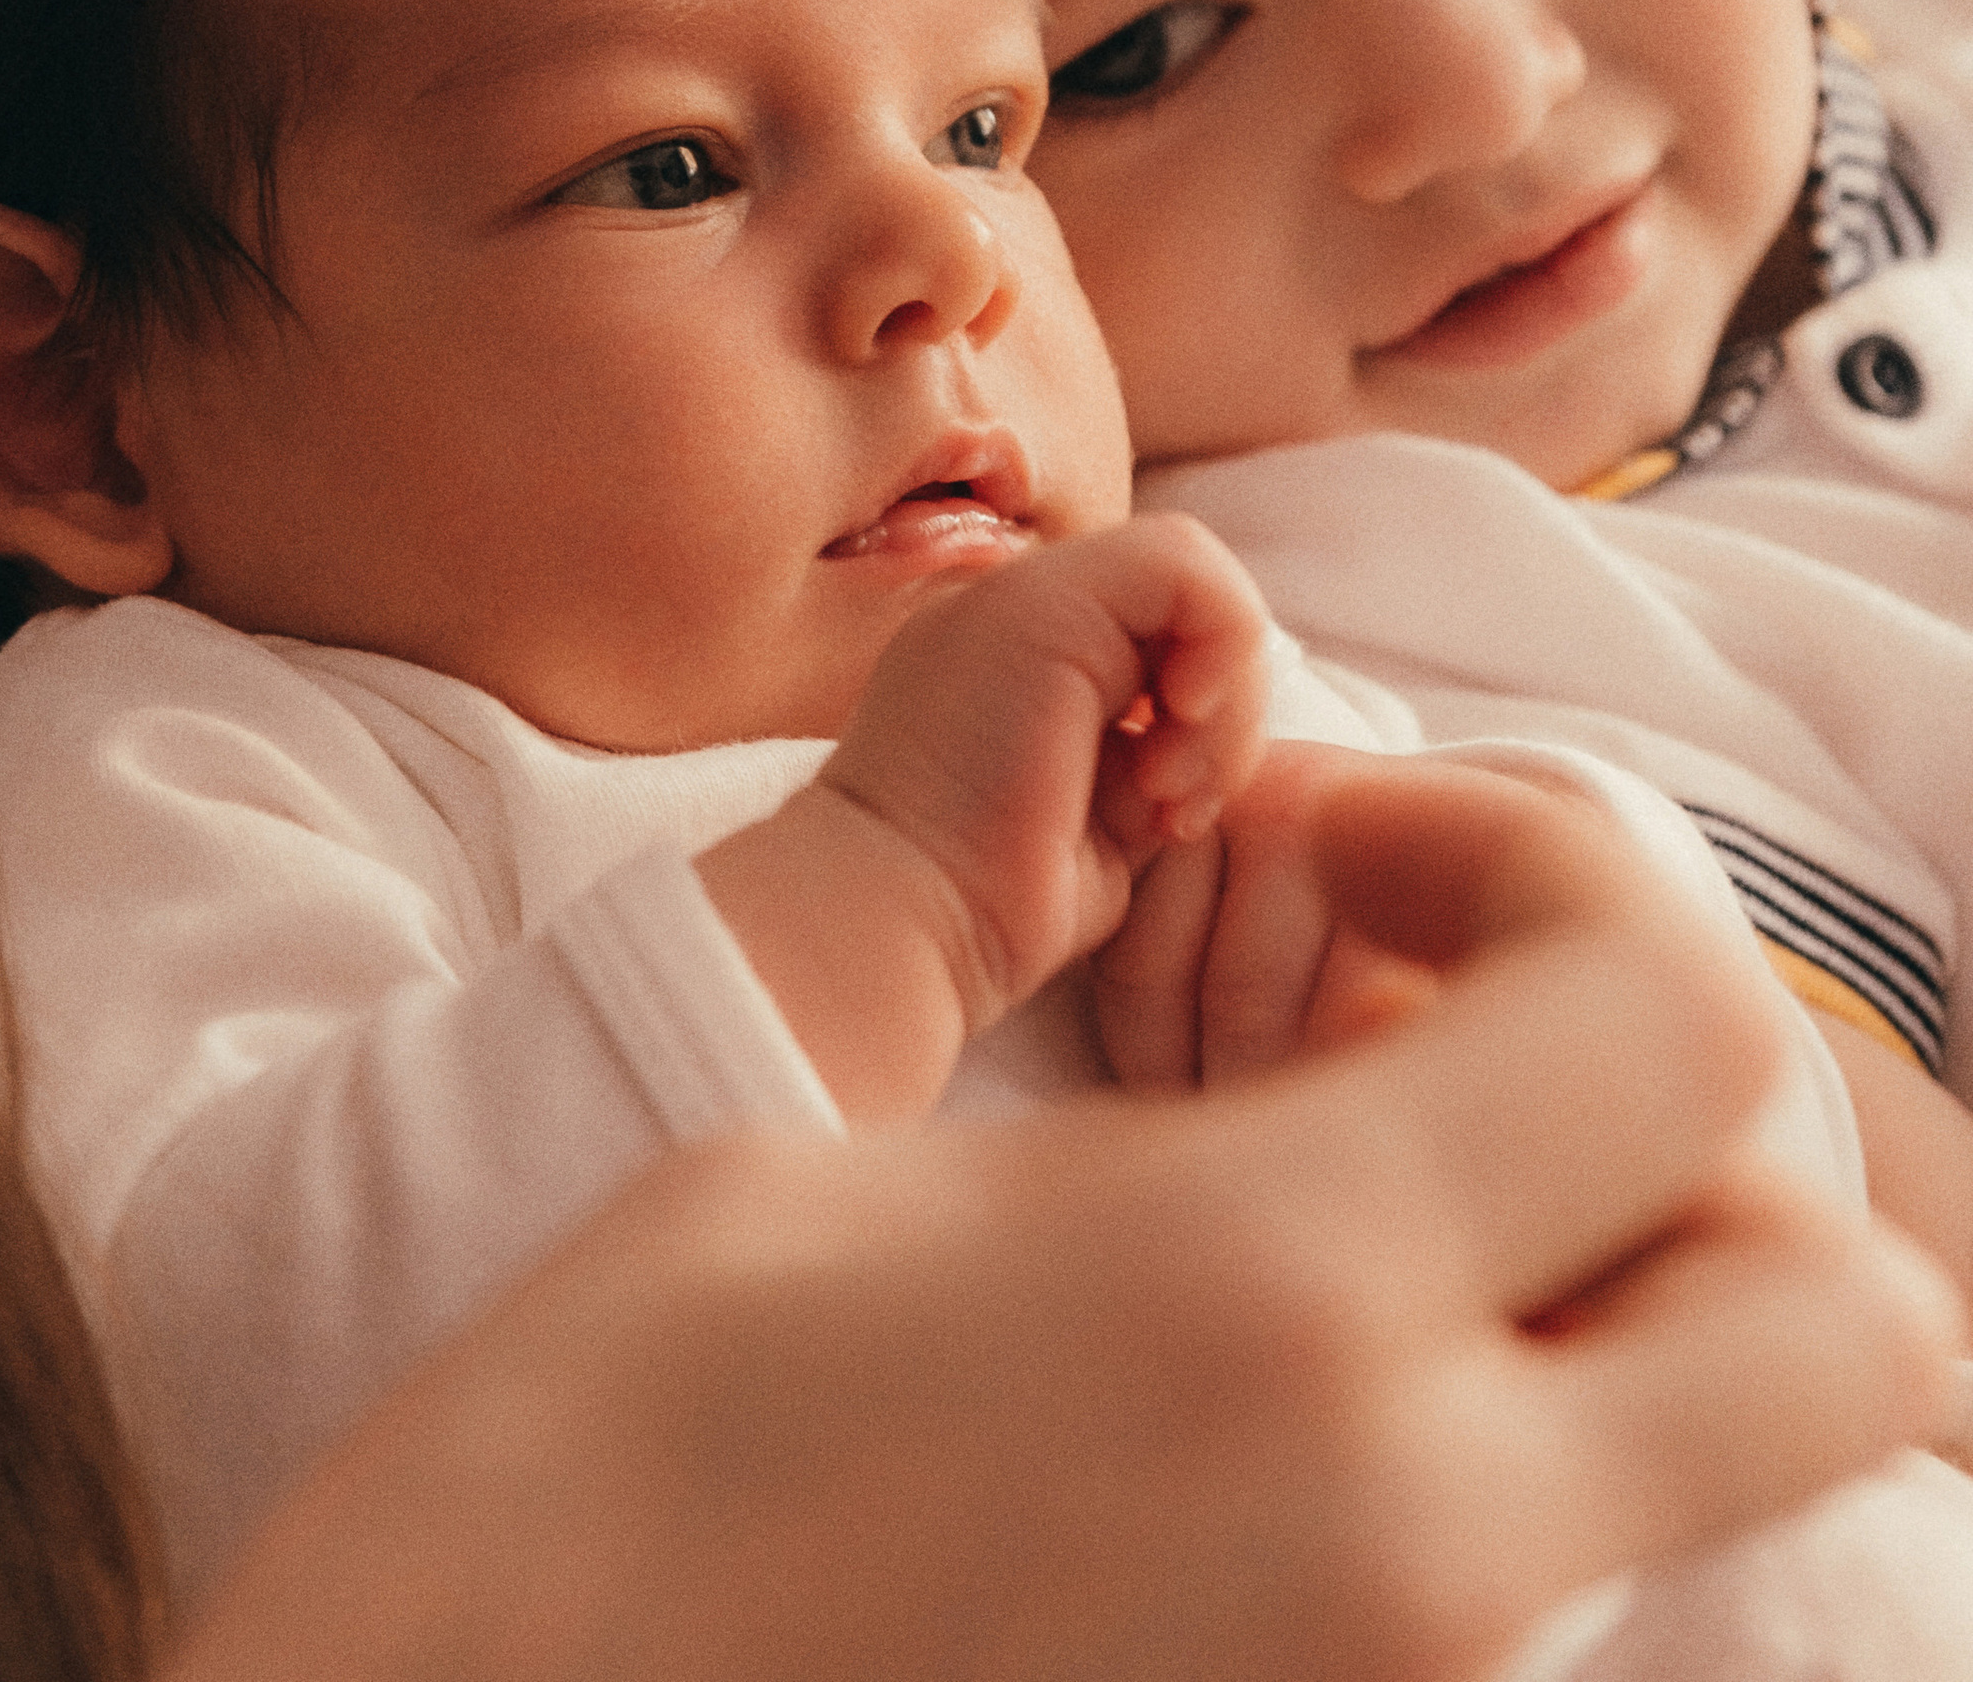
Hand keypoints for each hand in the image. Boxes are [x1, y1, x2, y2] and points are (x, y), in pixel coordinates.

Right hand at [178, 762, 1962, 1681]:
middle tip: (1448, 1028)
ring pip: (1718, 1452)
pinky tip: (1284, 1376)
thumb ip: (1202, 1143)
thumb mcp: (853, 1183)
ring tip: (1364, 1197)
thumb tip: (1379, 1100)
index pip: (1678, 1022)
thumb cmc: (585, 1466)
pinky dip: (1515, 1441)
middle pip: (1838, 1309)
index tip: (1345, 843)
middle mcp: (1413, 1526)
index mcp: (1269, 1295)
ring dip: (1626, 1284)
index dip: (1546, 862)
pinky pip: (1559, 1581)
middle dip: (1695, 1119)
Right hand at [700, 517, 1272, 1121]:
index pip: (1159, 629)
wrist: (900, 918)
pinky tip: (1176, 735)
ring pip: (1195, 570)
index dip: (1205, 708)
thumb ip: (1148, 754)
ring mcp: (1021, 592)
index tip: (1175, 811)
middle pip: (1185, 598)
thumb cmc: (987, 907)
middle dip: (1225, 705)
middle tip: (1181, 803)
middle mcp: (1015, 609)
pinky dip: (1217, 650)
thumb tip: (1223, 735)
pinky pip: (1185, 566)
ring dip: (1224, 690)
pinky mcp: (1044, 600)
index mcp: (1020, 657)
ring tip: (1171, 789)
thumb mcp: (1097, 818)